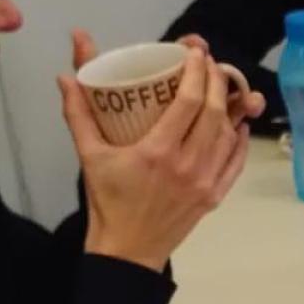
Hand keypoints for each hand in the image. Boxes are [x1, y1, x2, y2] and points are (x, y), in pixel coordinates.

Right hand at [59, 35, 249, 270]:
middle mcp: (187, 165)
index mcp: (157, 151)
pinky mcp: (215, 196)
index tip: (195, 52)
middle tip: (210, 63)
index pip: (189, 101)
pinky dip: (238, 139)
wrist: (127, 250)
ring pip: (227, 134)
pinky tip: (236, 123)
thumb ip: (77, 113)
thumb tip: (64, 76)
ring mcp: (205, 182)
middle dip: (216, 80)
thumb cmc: (107, 201)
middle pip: (214, 111)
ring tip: (221, 86)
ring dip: (229, 106)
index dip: (197, 71)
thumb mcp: (89, 155)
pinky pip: (235, 161)